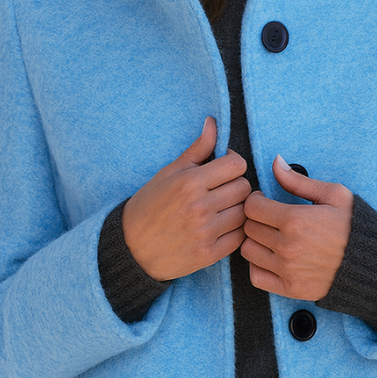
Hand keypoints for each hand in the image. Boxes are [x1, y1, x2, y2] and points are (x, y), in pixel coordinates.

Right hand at [122, 116, 250, 281]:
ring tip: (222, 209)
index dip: (233, 165)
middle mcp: (199, 207)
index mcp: (189, 182)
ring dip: (237, 210)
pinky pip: (239, 238)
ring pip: (244, 214)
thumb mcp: (169, 172)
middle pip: (244, 188)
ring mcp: (205, 232)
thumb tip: (213, 122)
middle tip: (223, 191)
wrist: (131, 247)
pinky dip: (234, 231)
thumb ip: (197, 149)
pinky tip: (221, 227)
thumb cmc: (150, 206)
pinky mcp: (208, 254)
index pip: (237, 165)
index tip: (222, 170)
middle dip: (236, 187)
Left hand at [240, 155, 353, 300]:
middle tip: (269, 219)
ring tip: (270, 238)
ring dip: (255, 242)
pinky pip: (256, 276)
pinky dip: (258, 266)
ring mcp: (287, 270)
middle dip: (256, 220)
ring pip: (248, 251)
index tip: (264, 202)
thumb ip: (298, 180)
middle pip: (249, 228)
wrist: (370, 264)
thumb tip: (275, 162)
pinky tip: (271, 258)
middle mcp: (287, 246)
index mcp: (295, 220)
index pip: (252, 207)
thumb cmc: (353, 226)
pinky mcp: (290, 288)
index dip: (255, 201)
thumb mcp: (333, 195)